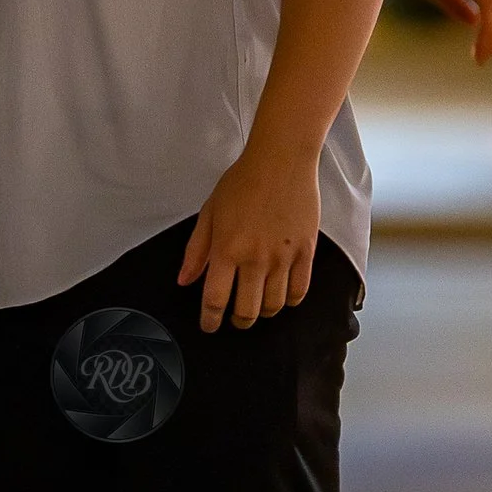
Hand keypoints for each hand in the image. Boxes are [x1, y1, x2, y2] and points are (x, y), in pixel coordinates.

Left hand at [177, 149, 320, 332]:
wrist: (280, 164)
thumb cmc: (241, 183)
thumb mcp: (209, 213)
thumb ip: (196, 250)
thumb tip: (185, 280)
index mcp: (227, 249)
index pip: (216, 298)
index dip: (210, 319)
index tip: (208, 327)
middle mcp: (256, 259)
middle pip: (248, 310)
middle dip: (238, 321)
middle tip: (233, 319)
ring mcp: (284, 258)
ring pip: (274, 305)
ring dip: (263, 313)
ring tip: (255, 308)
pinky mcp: (306, 253)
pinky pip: (299, 291)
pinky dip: (289, 301)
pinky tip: (281, 298)